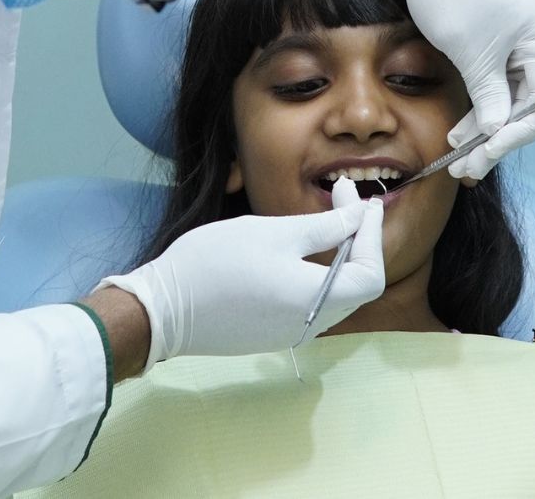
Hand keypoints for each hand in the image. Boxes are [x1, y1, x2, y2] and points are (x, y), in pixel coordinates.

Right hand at [97, 179, 383, 371]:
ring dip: (338, 257)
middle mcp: (312, 325)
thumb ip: (326, 226)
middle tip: (344, 198)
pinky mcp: (273, 336)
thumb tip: (360, 214)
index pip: (370, 274)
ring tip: (325, 219)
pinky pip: (312, 305)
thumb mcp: (274, 232)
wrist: (162, 309)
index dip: (372, 236)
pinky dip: (317, 275)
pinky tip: (301, 250)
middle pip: (357, 286)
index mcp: (317, 300)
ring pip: (336, 296)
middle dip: (357, 240)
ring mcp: (292, 335)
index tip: (362, 201)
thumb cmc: (216, 262)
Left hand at [395, 0, 534, 179]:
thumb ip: (489, 97)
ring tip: (457, 150)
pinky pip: (500, 74)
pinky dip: (482, 98)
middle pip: (530, 100)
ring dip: (486, 120)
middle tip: (466, 166)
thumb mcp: (471, 52)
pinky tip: (462, 125)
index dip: (513, 136)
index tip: (483, 158)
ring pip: (512, 90)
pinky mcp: (504, 29)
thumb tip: (497, 134)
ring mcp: (525, 31)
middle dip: (497, 135)